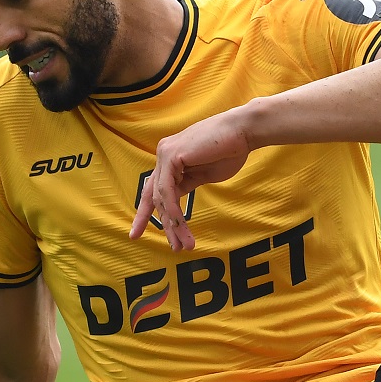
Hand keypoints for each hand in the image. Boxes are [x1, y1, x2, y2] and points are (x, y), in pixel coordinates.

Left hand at [130, 110, 251, 249]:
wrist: (243, 132)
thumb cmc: (230, 151)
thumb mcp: (205, 174)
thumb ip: (188, 184)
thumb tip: (176, 203)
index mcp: (171, 159)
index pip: (154, 190)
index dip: (145, 213)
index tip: (137, 234)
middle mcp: (164, 155)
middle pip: (156, 197)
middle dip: (165, 226)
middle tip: (174, 248)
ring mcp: (165, 154)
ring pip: (162, 197)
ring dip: (173, 225)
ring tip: (184, 244)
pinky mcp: (171, 155)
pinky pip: (168, 191)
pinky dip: (173, 211)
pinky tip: (179, 226)